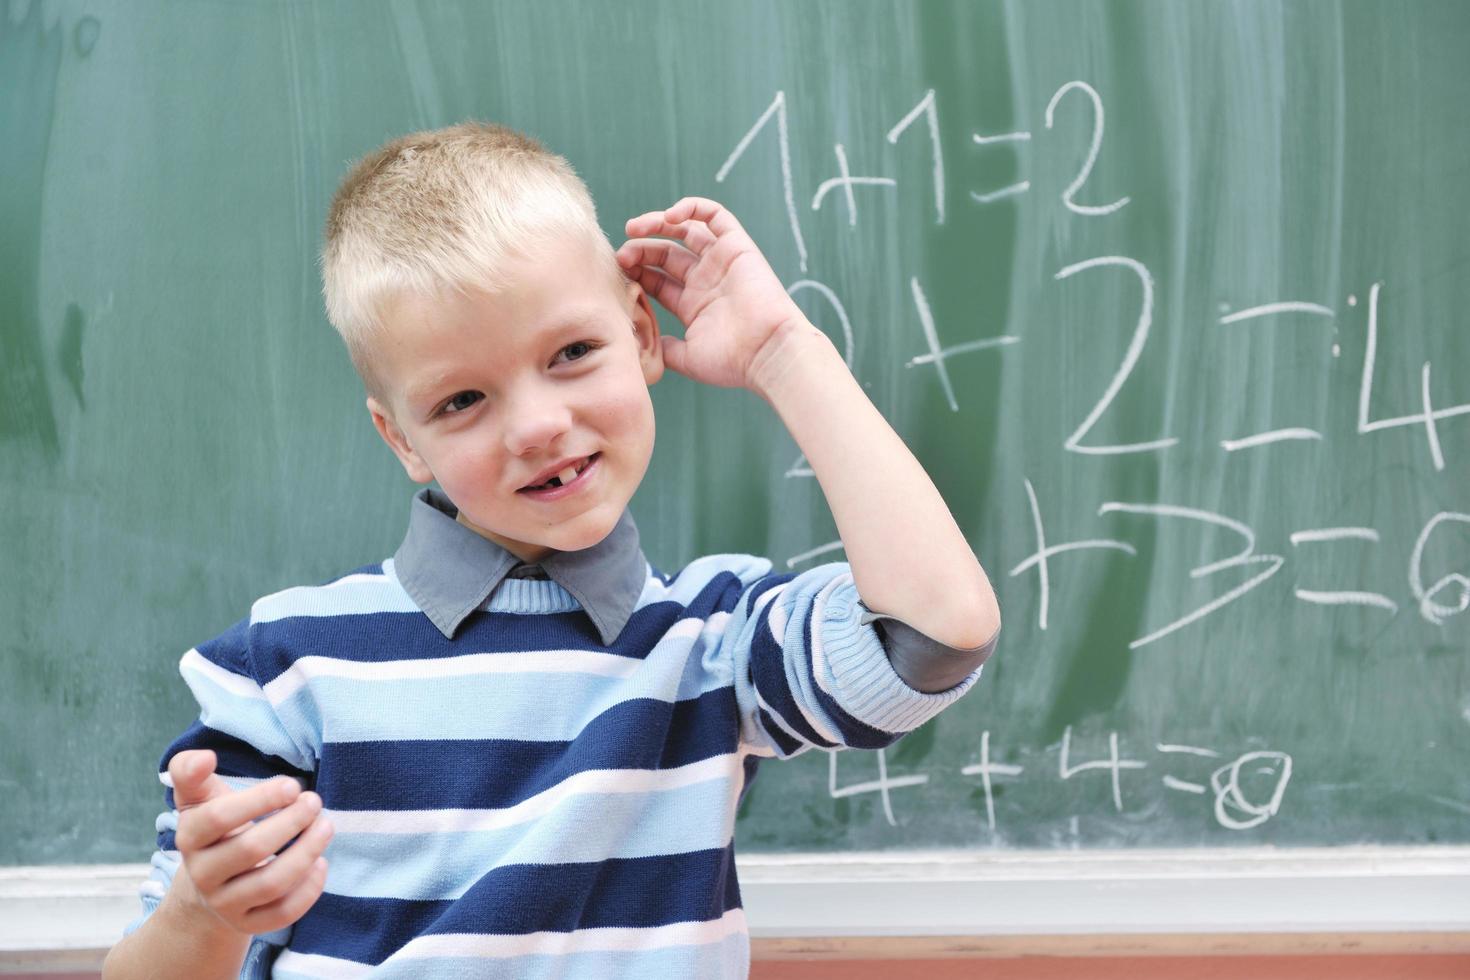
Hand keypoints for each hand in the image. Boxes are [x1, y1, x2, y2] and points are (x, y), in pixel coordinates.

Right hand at [165, 749, 332, 935]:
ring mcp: (225, 904)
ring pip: (270, 883)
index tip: (292, 785)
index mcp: (190, 836)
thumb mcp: (200, 799)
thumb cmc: (215, 830)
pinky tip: (321, 863)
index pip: (218, 817)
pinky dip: (308, 890)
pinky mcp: (248, 925)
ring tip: (326, 826)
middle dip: (290, 822)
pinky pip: (282, 914)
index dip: (260, 799)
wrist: (208, 886)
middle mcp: (203, 874)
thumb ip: (192, 772)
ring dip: (306, 852)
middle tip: (315, 801)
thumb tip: (204, 757)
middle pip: (250, 849)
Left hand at [618, 197, 807, 389]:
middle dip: (640, 250)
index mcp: (693, 305)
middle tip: (622, 256)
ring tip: (634, 228)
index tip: (618, 275)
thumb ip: (663, 348)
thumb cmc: (732, 361)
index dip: (635, 273)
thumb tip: (639, 342)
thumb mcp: (686, 358)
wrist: (768, 352)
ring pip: (685, 230)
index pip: (656, 280)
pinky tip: (669, 216)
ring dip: (657, 224)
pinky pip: (715, 216)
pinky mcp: (737, 247)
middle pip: (665, 254)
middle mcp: (706, 281)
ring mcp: (721, 263)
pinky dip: (692, 207)